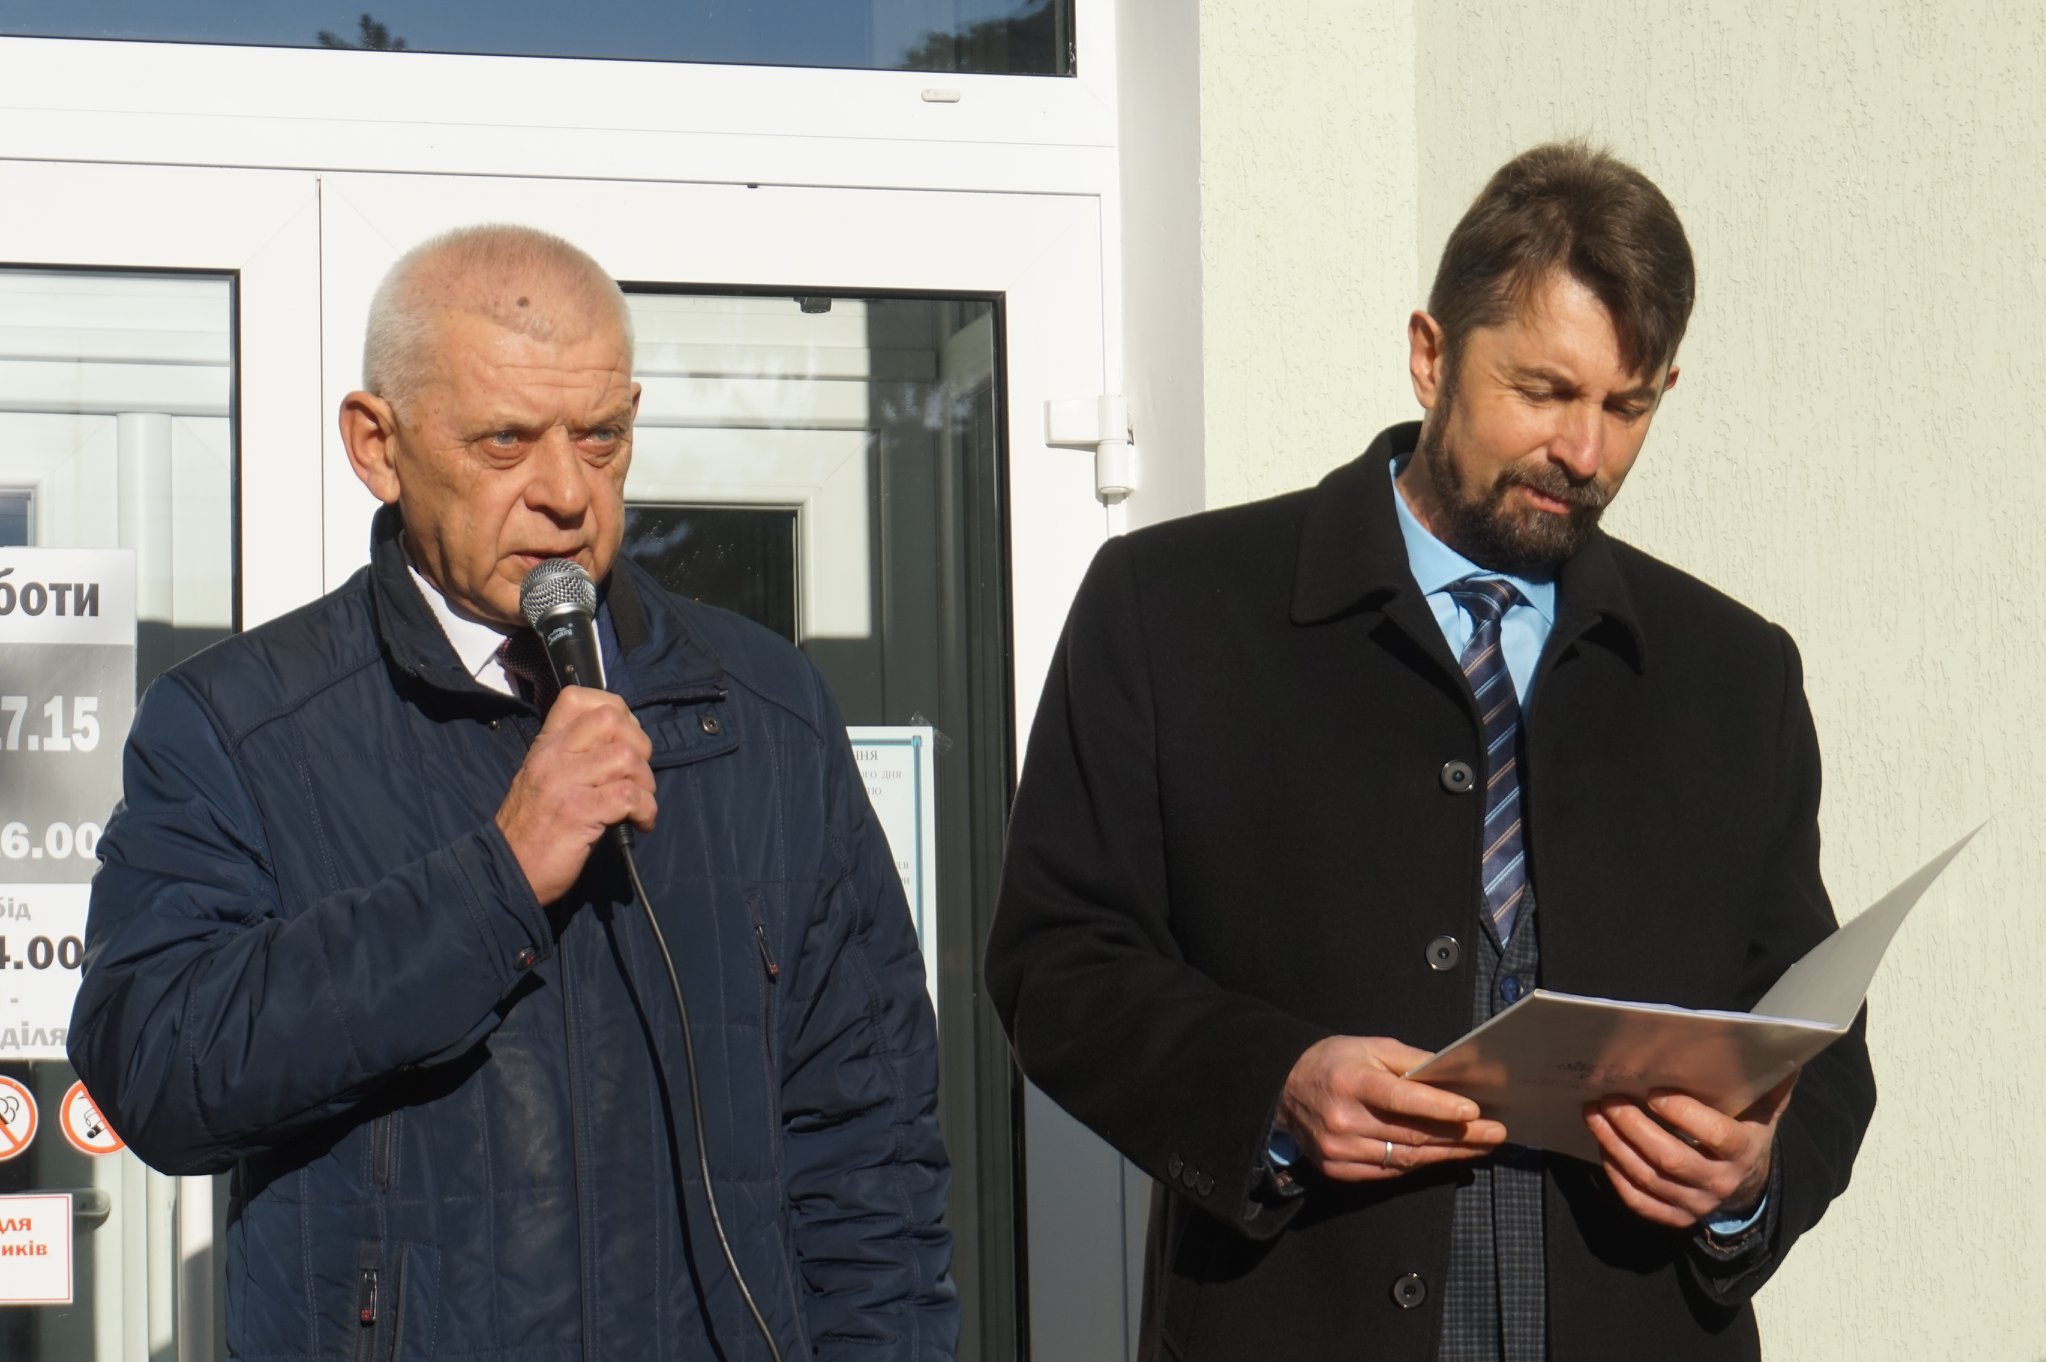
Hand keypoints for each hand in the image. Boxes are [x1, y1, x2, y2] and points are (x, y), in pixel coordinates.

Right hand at [495, 688, 656, 902]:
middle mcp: (553, 756)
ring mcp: (564, 783)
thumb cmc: (533, 829)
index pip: (578, 698)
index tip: (625, 739)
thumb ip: (576, 756)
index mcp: (545, 745)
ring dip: (645, 782)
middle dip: (639, 745)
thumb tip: (625, 743)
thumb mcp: (545, 779)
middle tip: (637, 776)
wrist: (505, 871)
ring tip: (639, 804)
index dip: (616, 710)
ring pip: (626, 757)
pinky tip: (640, 824)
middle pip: (611, 719)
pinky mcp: (578, 813)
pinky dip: (646, 810)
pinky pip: (629, 796)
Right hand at [1275, 1035, 1507, 1180]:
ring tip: (1481, 1146)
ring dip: (1447, 1154)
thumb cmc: (1333, 1062)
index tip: (1473, 1111)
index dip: (1438, 1106)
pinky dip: (1419, 1164)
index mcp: (1350, 1082)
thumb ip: (1411, 1062)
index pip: (1400, 1098)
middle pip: (1411, 1133)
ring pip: (1405, 1158)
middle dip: (1459, 1134)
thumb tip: (1454, 1076)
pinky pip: (1388, 1172)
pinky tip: (1444, 1156)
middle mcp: (1343, 1120)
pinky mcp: (1338, 1169)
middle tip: (1495, 1133)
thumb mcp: (1370, 1047)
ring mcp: (1338, 1149)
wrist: (1284, 1089)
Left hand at [1583, 1074, 1796, 1228]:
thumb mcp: (1762, 1107)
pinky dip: (1616, 1174)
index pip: (1716, 1135)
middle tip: (1608, 1099)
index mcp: (1744, 1150)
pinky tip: (1603, 1145)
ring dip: (1614, 1144)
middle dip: (1633, 1126)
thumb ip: (1768, 1081)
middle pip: (1670, 1159)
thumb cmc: (1746, 1131)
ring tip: (1594, 1114)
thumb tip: (1775, 1047)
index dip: (1683, 1113)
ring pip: (1648, 1178)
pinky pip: (1639, 1201)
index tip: (1653, 1092)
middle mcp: (1720, 1182)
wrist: (1745, 1182)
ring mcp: (1697, 1203)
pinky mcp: (1675, 1216)